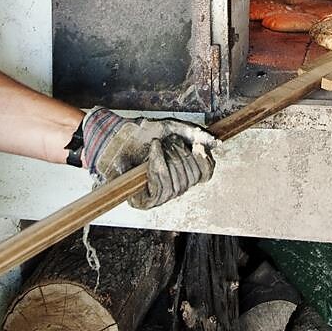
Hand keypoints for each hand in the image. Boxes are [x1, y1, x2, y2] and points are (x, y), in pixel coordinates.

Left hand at [80, 108, 216, 208]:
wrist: (115, 137)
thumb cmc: (141, 135)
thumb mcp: (172, 129)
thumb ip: (195, 134)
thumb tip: (216, 143)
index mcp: (183, 170)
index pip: (205, 175)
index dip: (205, 162)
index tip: (200, 147)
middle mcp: (175, 185)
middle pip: (192, 179)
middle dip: (182, 156)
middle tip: (170, 142)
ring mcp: (160, 195)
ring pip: (178, 186)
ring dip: (169, 160)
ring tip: (159, 145)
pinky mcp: (145, 201)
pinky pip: (161, 188)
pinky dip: (159, 166)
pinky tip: (154, 152)